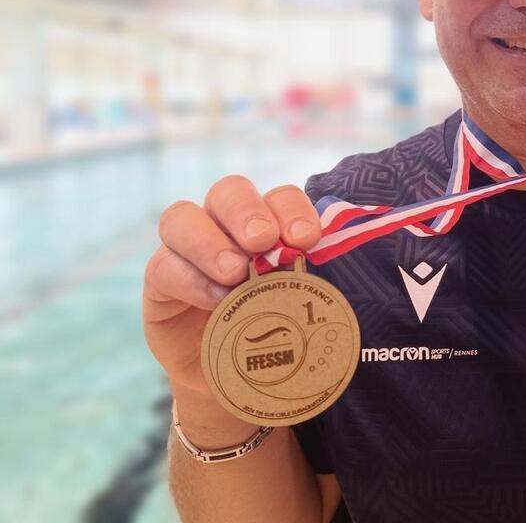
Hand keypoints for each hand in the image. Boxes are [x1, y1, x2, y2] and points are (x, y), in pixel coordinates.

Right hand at [143, 176, 321, 397]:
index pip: (278, 197)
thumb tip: (323, 265)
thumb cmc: (275, 328)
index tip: (307, 239)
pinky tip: (216, 299)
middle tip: (264, 241)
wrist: (237, 376)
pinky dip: (191, 279)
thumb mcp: (294, 301)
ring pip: (181, 218)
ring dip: (210, 242)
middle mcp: (224, 225)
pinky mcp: (160, 280)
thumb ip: (303, 277)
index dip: (292, 209)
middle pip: (228, 192)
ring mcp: (186, 249)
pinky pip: (163, 266)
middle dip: (247, 212)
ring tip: (234, 272)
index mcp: (267, 222)